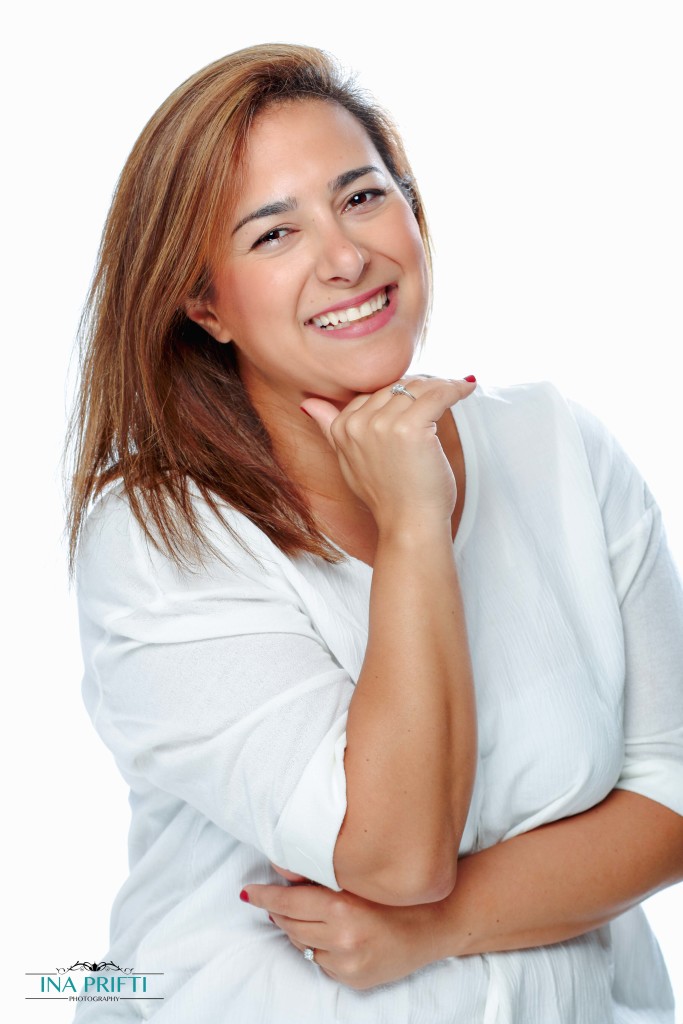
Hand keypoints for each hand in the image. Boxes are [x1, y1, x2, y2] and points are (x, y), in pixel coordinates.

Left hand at [242, 880, 442, 989]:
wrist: (434, 926)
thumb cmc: (399, 894)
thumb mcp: (360, 878)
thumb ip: (323, 876)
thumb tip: (283, 871)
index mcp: (343, 908)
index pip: (289, 902)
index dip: (265, 896)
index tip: (249, 892)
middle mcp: (343, 940)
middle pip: (291, 926)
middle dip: (279, 912)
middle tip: (273, 899)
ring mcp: (348, 965)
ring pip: (303, 945)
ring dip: (297, 929)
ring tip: (303, 914)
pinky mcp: (354, 981)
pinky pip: (321, 962)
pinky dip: (319, 947)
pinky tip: (330, 935)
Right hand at [300, 376, 475, 533]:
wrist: (408, 524)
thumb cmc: (387, 497)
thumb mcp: (348, 461)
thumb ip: (330, 429)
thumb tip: (307, 403)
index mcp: (342, 428)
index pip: (374, 392)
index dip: (400, 394)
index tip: (420, 400)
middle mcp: (358, 423)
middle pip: (396, 386)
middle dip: (421, 388)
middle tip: (443, 393)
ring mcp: (383, 425)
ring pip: (418, 387)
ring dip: (441, 386)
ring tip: (456, 390)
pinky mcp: (411, 428)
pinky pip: (439, 394)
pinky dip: (456, 387)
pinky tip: (467, 387)